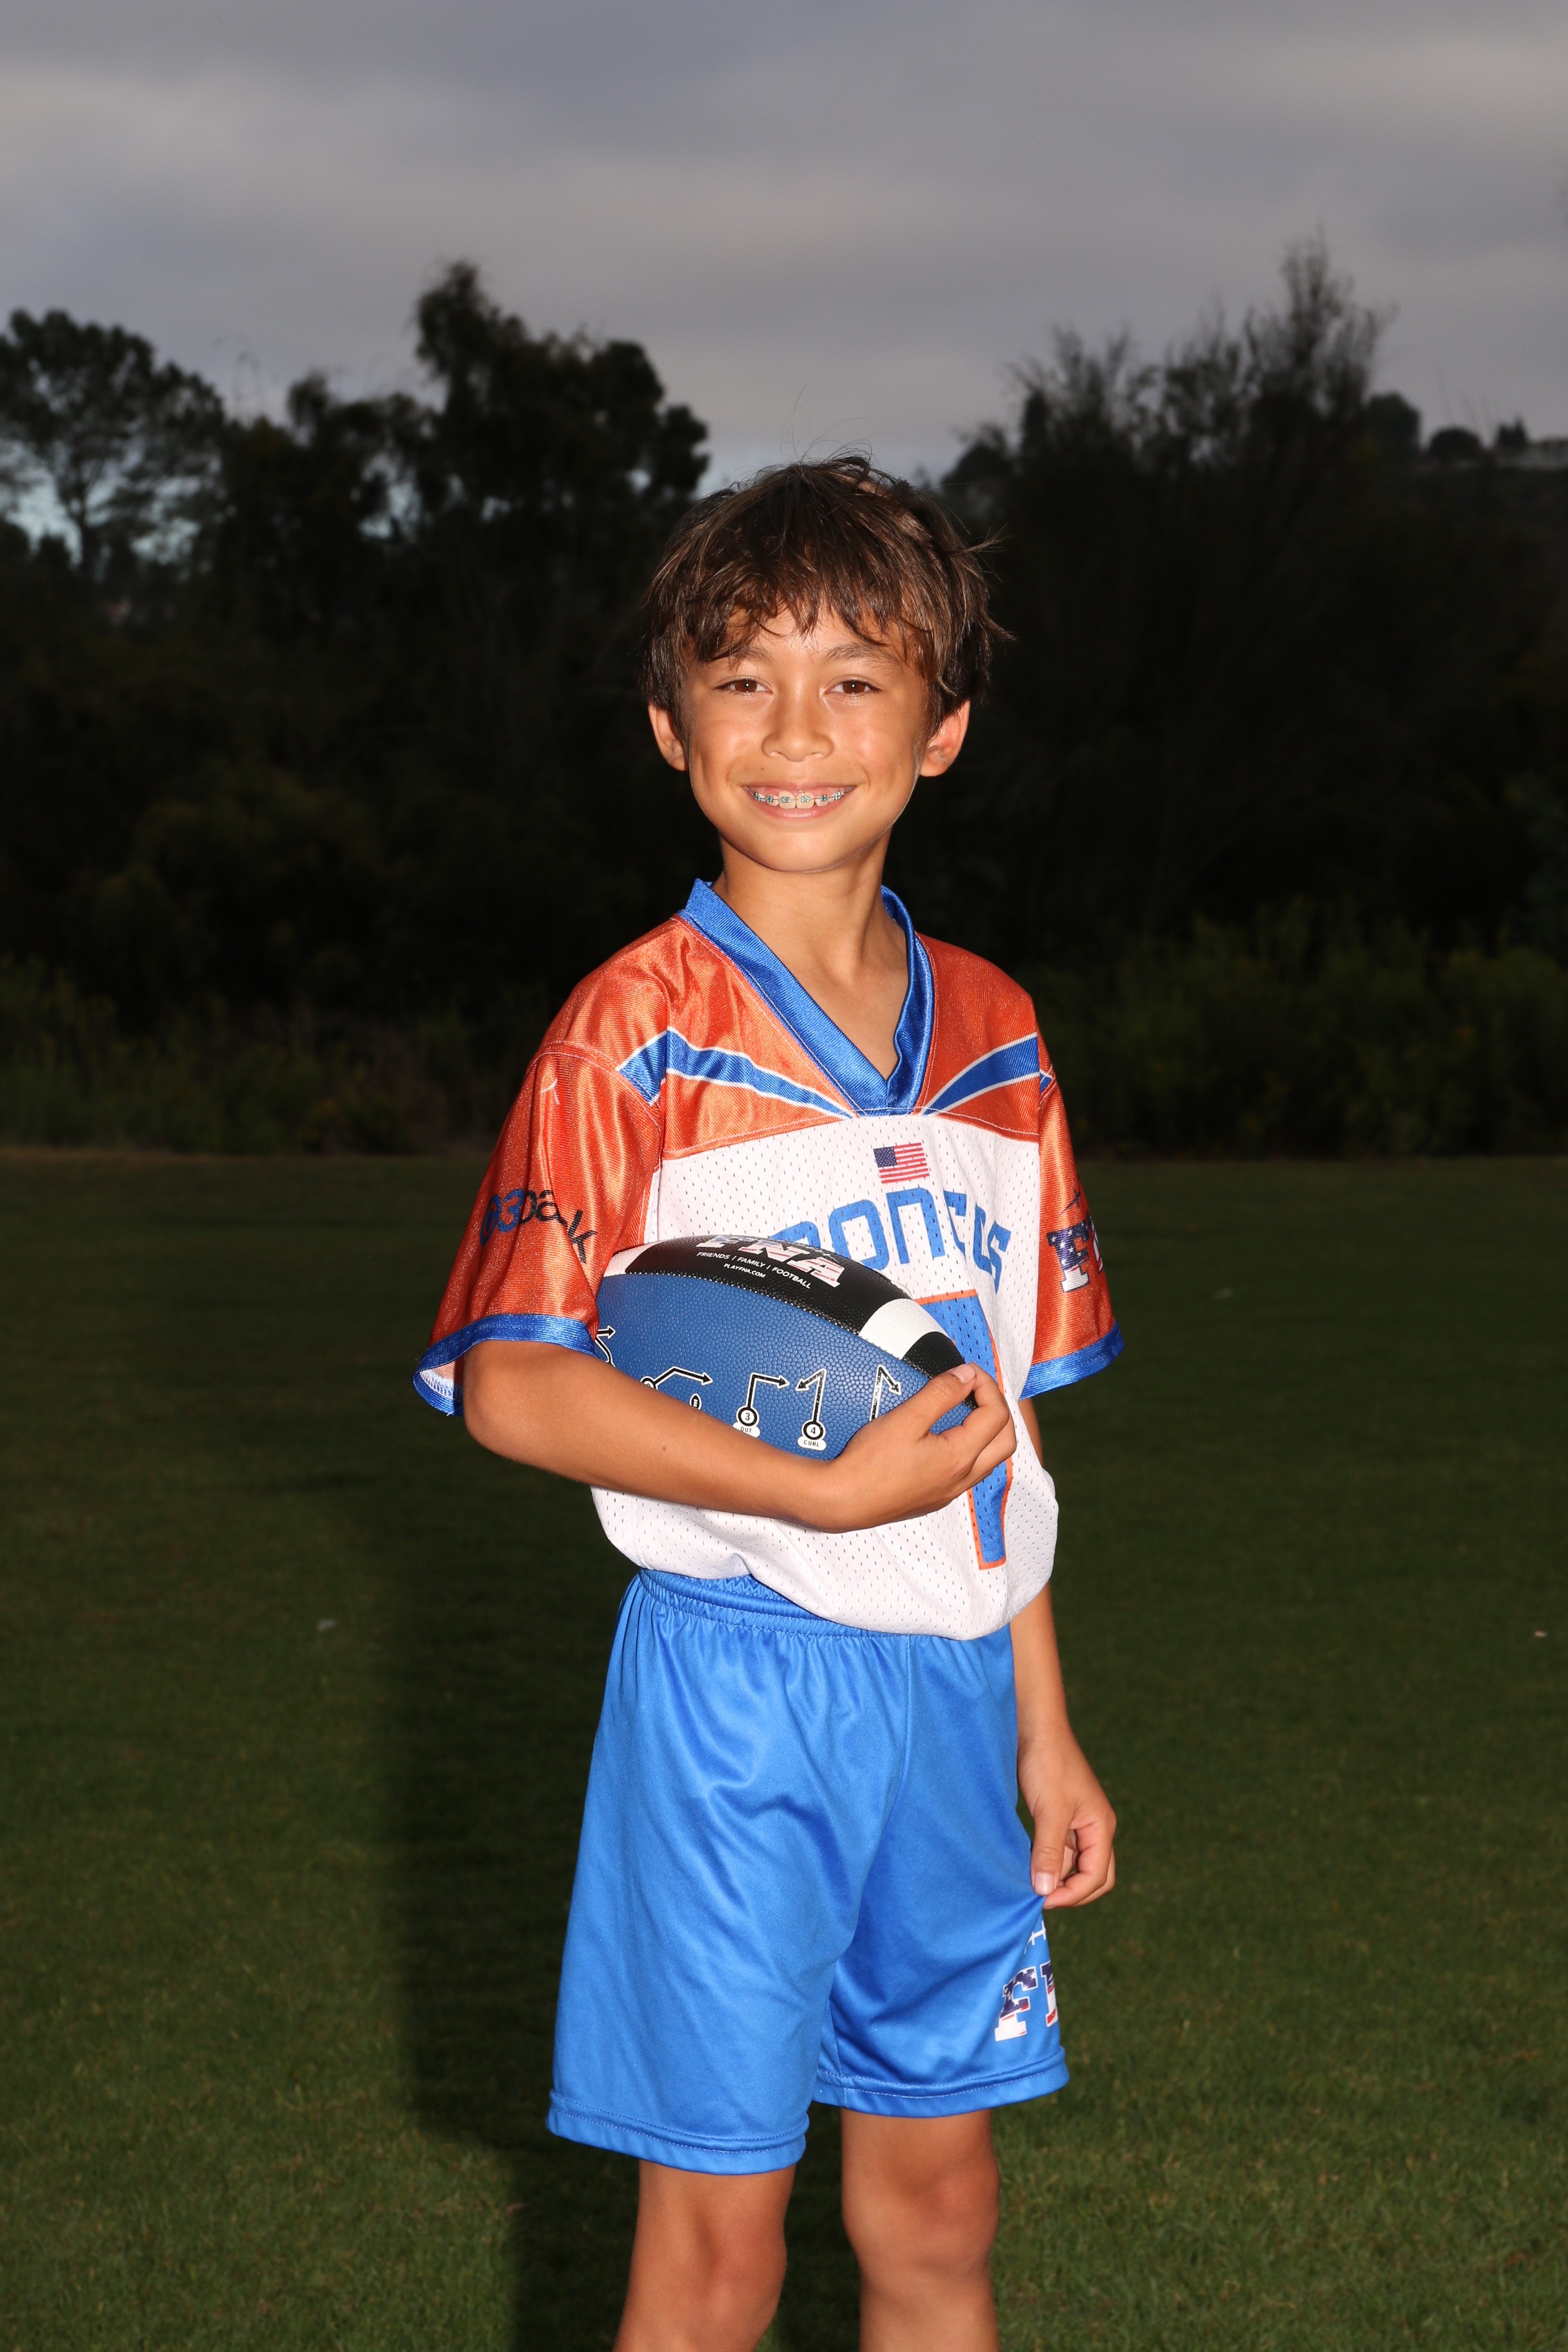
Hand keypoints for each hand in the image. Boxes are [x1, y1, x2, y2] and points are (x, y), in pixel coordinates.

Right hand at [807, 1363, 1015, 1534]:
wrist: (842, 1501)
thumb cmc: (868, 1463)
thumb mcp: (906, 1418)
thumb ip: (941, 1394)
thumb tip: (967, 1376)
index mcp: (959, 1458)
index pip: (996, 1415)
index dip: (987, 1386)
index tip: (967, 1372)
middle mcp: (961, 1479)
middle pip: (1005, 1441)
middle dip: (998, 1409)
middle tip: (977, 1390)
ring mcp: (950, 1492)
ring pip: (990, 1460)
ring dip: (988, 1432)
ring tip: (967, 1409)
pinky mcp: (936, 1498)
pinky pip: (970, 1472)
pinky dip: (972, 1448)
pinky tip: (948, 1437)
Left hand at [1018, 1731, 1116, 1909]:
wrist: (1035, 1728)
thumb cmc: (1048, 1763)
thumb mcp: (1049, 1811)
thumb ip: (1049, 1852)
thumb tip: (1045, 1892)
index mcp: (1101, 1827)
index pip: (1097, 1877)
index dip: (1072, 1894)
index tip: (1042, 1899)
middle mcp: (1094, 1828)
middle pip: (1094, 1876)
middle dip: (1071, 1892)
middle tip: (1040, 1897)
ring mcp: (1077, 1823)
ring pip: (1074, 1864)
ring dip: (1055, 1877)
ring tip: (1029, 1883)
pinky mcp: (1059, 1817)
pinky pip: (1059, 1850)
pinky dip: (1047, 1861)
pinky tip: (1027, 1865)